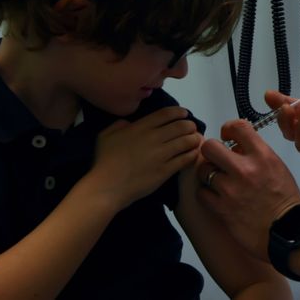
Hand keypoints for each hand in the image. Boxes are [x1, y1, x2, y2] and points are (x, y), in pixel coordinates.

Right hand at [87, 107, 201, 209]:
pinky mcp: (166, 170)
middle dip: (190, 126)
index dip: (179, 112)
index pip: (167, 114)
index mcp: (141, 127)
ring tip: (196, 140)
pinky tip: (193, 154)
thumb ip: (119, 125)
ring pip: (186, 141)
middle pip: (181, 126)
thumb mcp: (106, 135)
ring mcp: (161, 154)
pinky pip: (185, 159)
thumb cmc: (103, 162)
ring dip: (194, 139)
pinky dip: (192, 154)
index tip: (184, 114)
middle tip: (192, 129)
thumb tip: (130, 123)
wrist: (106, 187)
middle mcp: (154, 138)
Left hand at [197, 120, 299, 260]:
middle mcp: (245, 169)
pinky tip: (216, 197)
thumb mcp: (277, 168)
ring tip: (218, 182)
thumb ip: (257, 155)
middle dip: (211, 152)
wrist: (288, 231)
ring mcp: (231, 189)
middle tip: (216, 160)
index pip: (238, 127)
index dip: (228, 128)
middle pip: (210, 147)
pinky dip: (207, 194)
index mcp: (263, 156)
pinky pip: (202, 193)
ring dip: (208, 175)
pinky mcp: (222, 208)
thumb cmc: (286, 200)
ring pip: (203, 171)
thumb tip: (237, 147)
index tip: (227, 136)